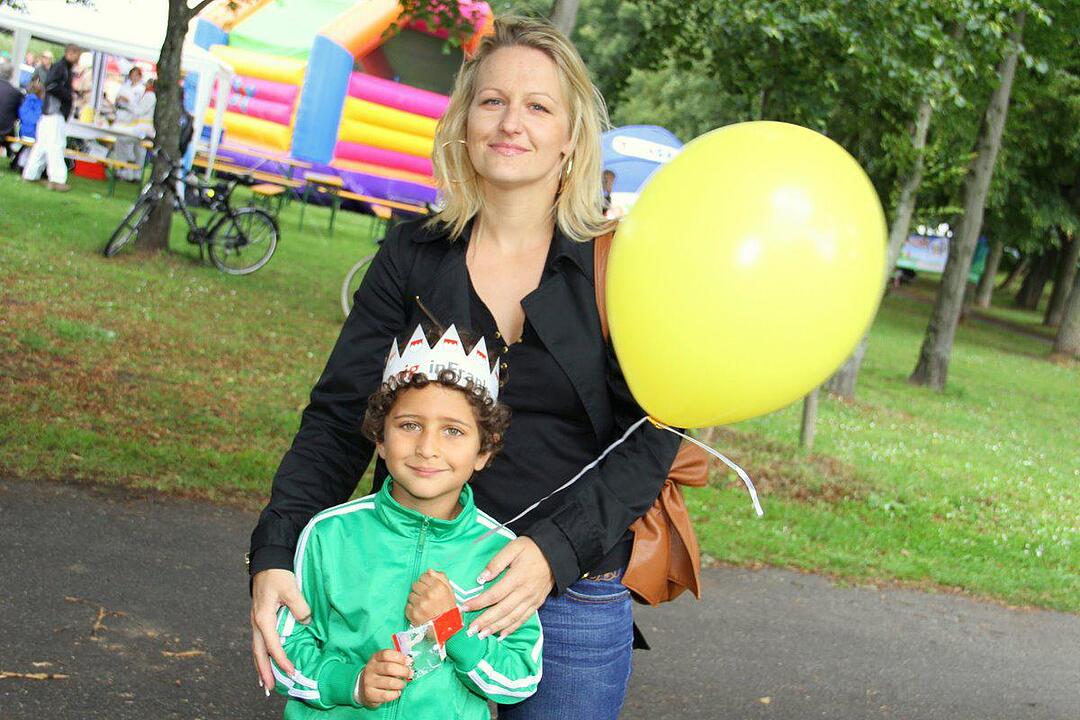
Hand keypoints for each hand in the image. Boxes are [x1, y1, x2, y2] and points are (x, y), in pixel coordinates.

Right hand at [250, 568, 311, 693]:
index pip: (273, 645)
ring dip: (261, 666)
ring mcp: (256, 621)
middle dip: (264, 671)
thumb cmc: (278, 574)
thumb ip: (299, 607)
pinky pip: (259, 642)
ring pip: (257, 649)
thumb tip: (305, 621)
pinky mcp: (260, 619)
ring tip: (265, 683)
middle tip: (269, 688)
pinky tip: (265, 662)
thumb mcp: (291, 589)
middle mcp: (256, 622)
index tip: (292, 671)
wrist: (268, 561)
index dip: (282, 660)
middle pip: (258, 653)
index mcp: (263, 618)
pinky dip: (262, 655)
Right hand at [360, 649, 412, 708]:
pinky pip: (387, 695)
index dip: (400, 657)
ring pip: (390, 683)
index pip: (386, 654)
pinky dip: (395, 694)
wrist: (364, 688)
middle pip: (389, 668)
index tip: (408, 661)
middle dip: (404, 671)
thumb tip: (410, 661)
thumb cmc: (380, 673)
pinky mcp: (370, 694)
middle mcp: (370, 668)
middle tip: (409, 674)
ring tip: (402, 684)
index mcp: (375, 658)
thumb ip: (396, 660)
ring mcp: (369, 682)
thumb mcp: (384, 663)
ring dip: (401, 684)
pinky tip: (397, 692)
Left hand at [405, 569, 456, 625]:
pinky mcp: (413, 614)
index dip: (425, 582)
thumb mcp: (450, 591)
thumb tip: (429, 570)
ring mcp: (420, 604)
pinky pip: (407, 606)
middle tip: (425, 597)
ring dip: (415, 599)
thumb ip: (441, 578)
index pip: (424, 576)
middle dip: (419, 590)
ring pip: (410, 595)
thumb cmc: (449, 609)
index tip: (428, 587)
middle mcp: (428, 594)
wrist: (447, 629)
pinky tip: (420, 612)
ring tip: (423, 605)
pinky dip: (412, 609)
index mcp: (438, 587)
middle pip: (415, 584)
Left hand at [460, 537, 552, 639]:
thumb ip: (497, 562)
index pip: (494, 594)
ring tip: (482, 635)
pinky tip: (501, 635)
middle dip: (485, 621)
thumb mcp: (513, 547)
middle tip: (470, 630)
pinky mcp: (537, 603)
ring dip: (496, 628)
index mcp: (517, 577)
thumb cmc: (532, 549)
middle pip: (502, 610)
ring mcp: (532, 600)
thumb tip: (481, 578)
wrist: (556, 553)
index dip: (478, 603)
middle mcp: (525, 592)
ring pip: (512, 618)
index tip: (465, 608)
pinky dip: (511, 628)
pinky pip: (523, 619)